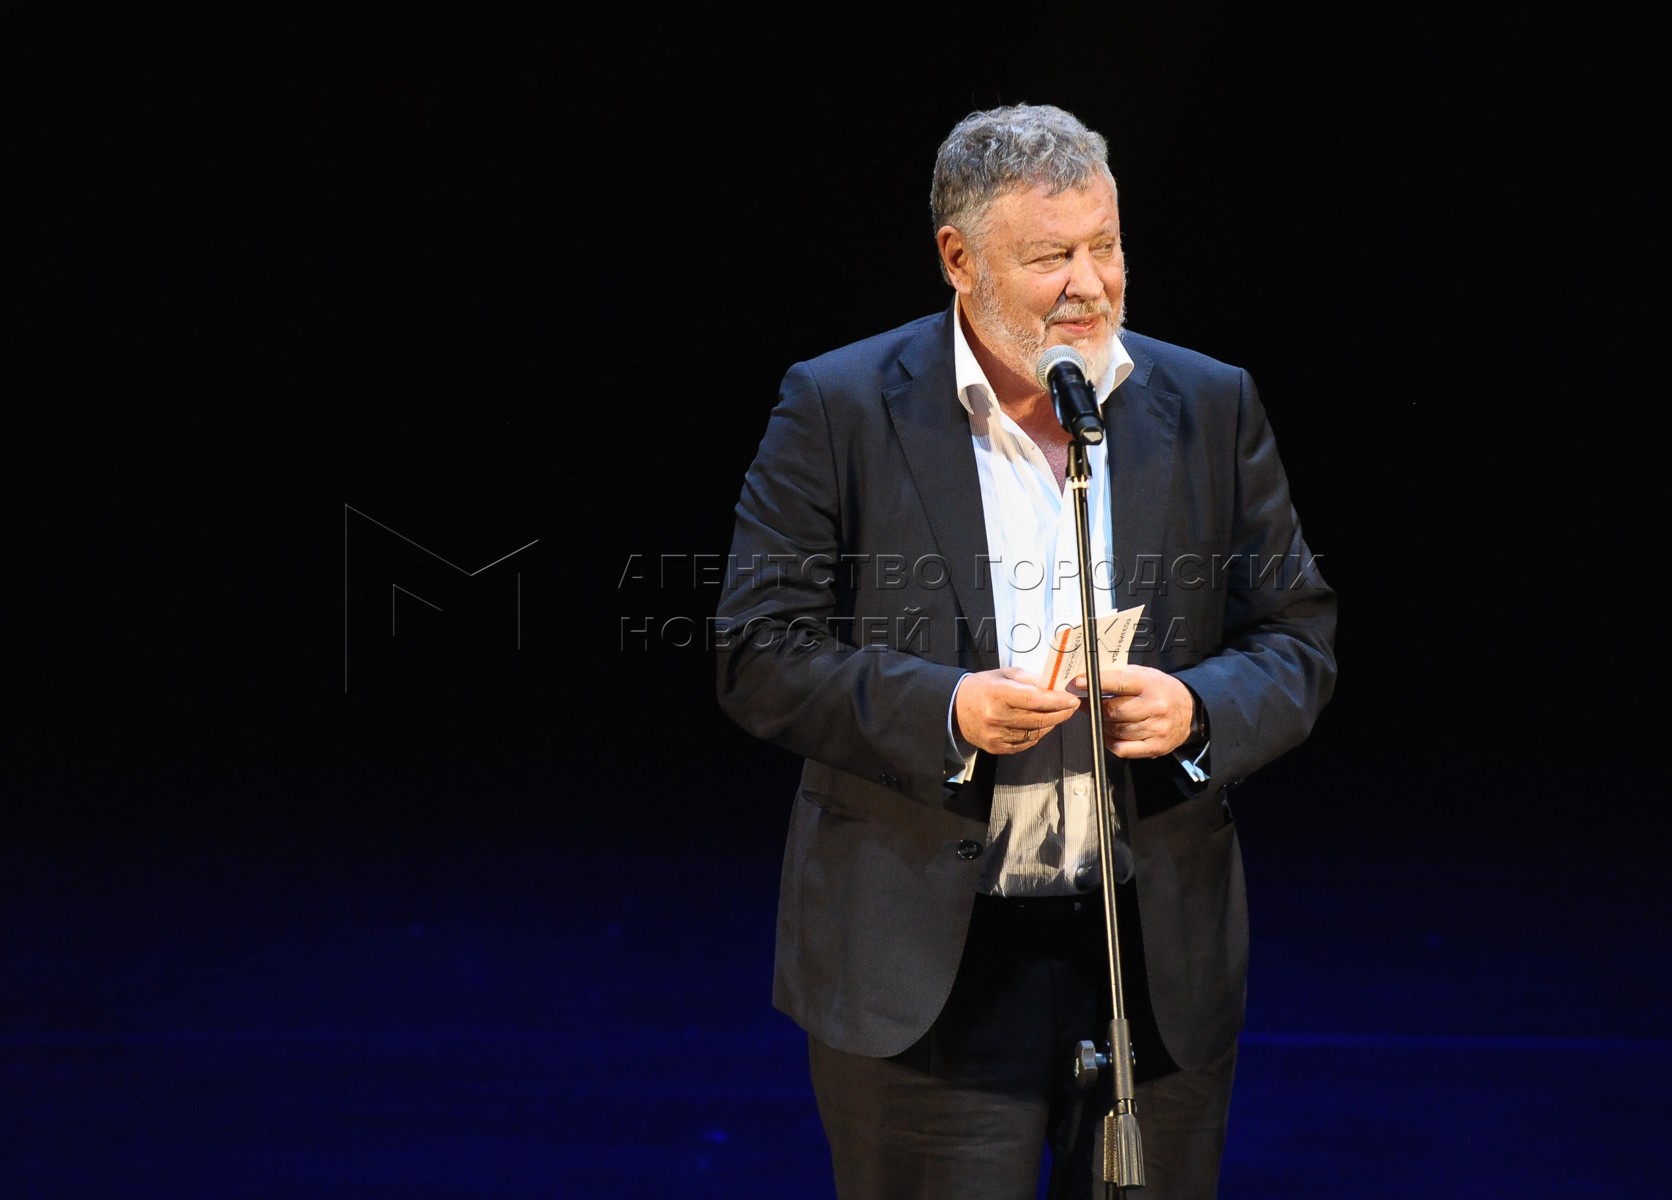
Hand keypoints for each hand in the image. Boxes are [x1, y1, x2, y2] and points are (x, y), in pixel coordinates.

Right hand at [953, 666, 1080, 754]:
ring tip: (1055, 714)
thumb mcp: (1004, 674)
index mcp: (998, 693)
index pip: (1035, 699)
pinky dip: (1037, 734)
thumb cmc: (981, 688)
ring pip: (1035, 733)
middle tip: (1071, 707)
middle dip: (1060, 713)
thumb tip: (1054, 684)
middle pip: (1039, 719)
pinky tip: (1039, 725)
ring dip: (1050, 724)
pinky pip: (1025, 744)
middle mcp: (997, 716)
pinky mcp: (997, 747)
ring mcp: (996, 734)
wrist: (955, 708)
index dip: (1057, 701)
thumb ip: (1030, 679)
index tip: (1071, 699)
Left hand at [1070, 665, 1193, 758]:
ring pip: (1116, 730)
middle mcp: (1155, 706)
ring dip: (1103, 725)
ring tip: (1103, 718)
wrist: (1189, 710)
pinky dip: (1111, 742)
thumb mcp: (1143, 675)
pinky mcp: (1156, 747)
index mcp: (1150, 684)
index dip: (1095, 683)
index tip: (1078, 683)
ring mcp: (1157, 728)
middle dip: (1096, 708)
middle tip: (1088, 704)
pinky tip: (1110, 733)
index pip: (1118, 683)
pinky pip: (1123, 748)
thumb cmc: (1160, 690)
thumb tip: (1089, 681)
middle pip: (1114, 711)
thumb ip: (1119, 677)